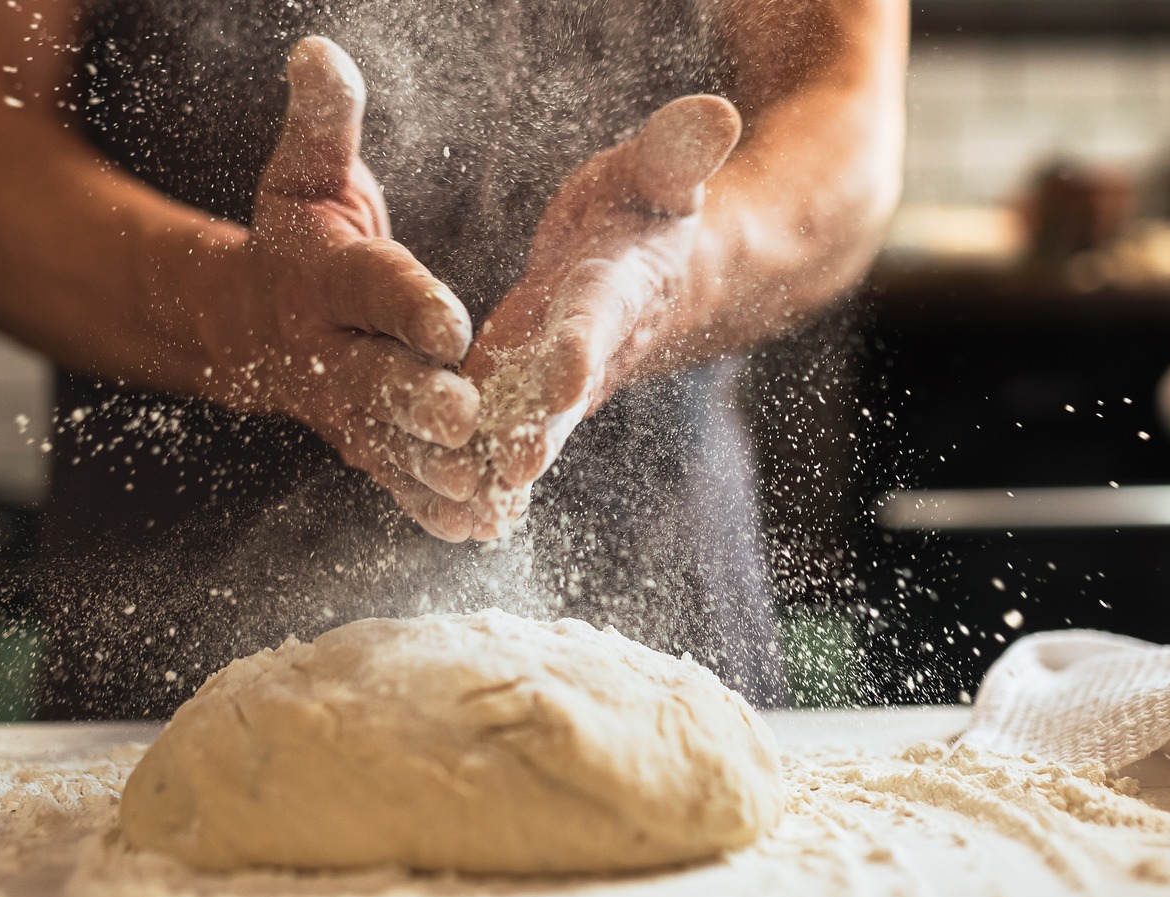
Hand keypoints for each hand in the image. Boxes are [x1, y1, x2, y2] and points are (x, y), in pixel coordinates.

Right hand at [215, 37, 479, 539]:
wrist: (247, 321)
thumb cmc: (297, 234)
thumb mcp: (306, 172)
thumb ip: (323, 121)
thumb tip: (317, 50)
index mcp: (322, 277)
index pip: (368, 286)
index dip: (407, 301)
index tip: (451, 320)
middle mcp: (326, 349)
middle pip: (374, 378)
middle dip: (417, 400)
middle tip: (466, 417)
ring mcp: (341, 407)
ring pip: (387, 443)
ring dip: (432, 469)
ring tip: (484, 487)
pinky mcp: (359, 443)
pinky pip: (393, 478)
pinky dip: (429, 504)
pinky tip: (477, 526)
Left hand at [425, 95, 743, 540]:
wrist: (658, 270)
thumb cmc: (648, 208)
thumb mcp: (659, 172)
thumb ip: (676, 151)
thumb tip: (716, 112)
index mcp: (619, 285)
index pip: (600, 314)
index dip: (582, 343)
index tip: (562, 374)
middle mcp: (591, 344)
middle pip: (563, 393)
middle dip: (539, 430)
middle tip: (512, 470)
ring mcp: (557, 376)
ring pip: (528, 427)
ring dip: (501, 467)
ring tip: (470, 511)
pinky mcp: (525, 390)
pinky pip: (503, 432)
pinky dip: (484, 471)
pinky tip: (452, 511)